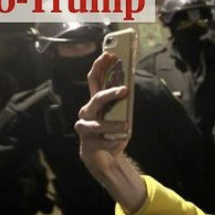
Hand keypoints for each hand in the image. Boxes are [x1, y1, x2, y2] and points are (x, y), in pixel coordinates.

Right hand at [74, 52, 146, 213]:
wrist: (104, 159)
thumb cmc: (112, 135)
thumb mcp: (120, 118)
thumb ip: (122, 106)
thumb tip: (128, 89)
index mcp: (95, 103)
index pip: (94, 80)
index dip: (99, 67)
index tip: (109, 55)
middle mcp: (87, 113)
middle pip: (96, 99)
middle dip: (110, 93)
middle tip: (125, 90)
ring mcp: (85, 128)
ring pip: (97, 123)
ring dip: (113, 124)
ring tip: (126, 127)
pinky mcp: (87, 143)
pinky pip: (101, 141)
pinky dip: (112, 142)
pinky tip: (119, 142)